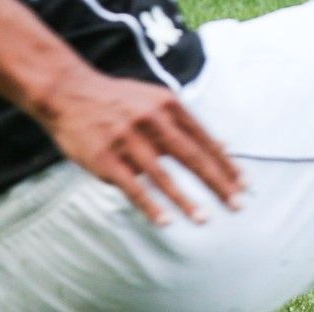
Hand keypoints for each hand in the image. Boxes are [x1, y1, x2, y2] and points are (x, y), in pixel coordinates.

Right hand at [34, 66, 244, 225]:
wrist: (69, 92)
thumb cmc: (119, 100)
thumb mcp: (156, 99)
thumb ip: (187, 122)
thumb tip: (225, 146)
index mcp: (169, 104)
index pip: (205, 139)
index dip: (226, 163)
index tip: (244, 184)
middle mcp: (153, 120)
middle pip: (192, 156)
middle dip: (218, 182)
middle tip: (238, 204)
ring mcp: (128, 140)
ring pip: (164, 176)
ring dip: (187, 200)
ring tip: (204, 219)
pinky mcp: (106, 159)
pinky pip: (133, 187)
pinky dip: (150, 205)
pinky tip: (166, 221)